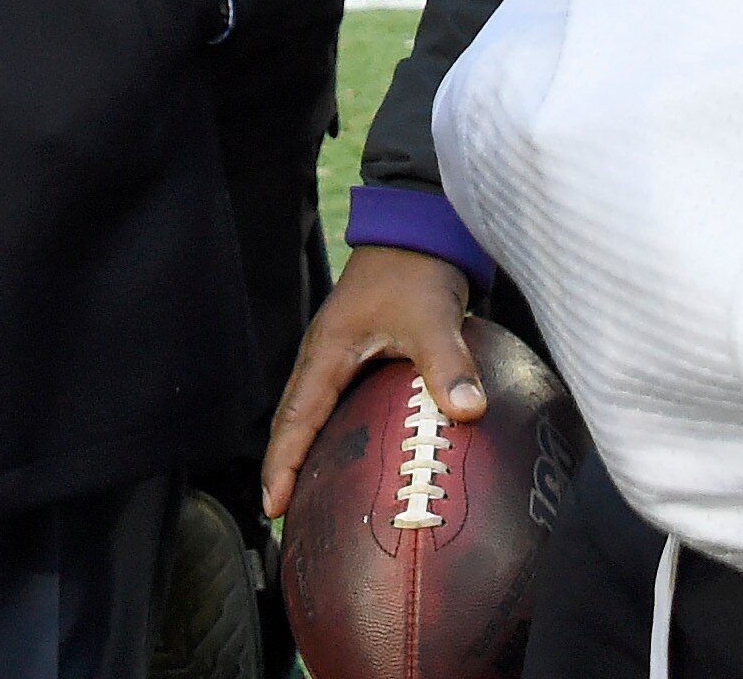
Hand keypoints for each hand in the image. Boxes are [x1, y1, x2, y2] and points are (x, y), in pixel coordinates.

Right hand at [260, 242, 479, 515]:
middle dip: (283, 466)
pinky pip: (335, 401)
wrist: (418, 228)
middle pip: (292, 420)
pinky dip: (334, 431)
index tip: (273, 506)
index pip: (296, 418)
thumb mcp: (433, 316)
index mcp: (328, 351)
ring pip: (311, 410)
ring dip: (304, 450)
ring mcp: (339, 354)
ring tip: (309, 495)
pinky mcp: (359, 352)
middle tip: (282, 514)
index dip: (282, 463)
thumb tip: (469, 412)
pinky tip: (355, 455)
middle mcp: (324, 356)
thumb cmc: (417, 269)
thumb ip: (448, 363)